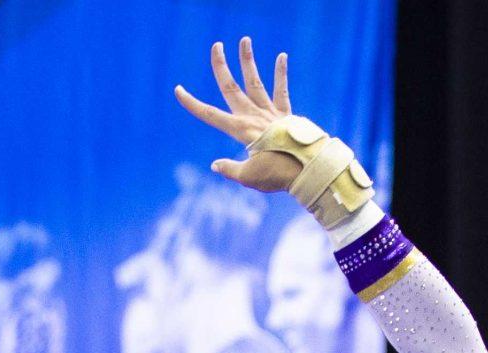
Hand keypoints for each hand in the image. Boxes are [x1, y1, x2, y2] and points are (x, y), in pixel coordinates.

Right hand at [174, 37, 299, 192]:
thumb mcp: (249, 177)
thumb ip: (230, 169)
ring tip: (245, 40)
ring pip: (255, 82)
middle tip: (216, 46)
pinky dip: (281, 74)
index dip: (192, 103)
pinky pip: (282, 91)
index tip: (178, 90)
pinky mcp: (286, 114)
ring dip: (248, 60)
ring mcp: (270, 112)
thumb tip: (215, 165)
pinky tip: (281, 56)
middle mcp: (252, 116)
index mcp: (240, 130)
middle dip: (221, 66)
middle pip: (232, 88)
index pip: (210, 115)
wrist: (308, 168)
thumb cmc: (278, 174)